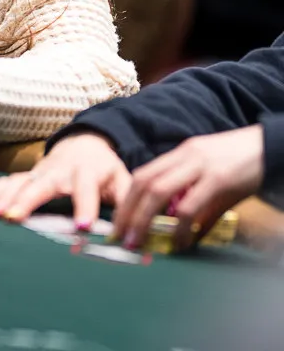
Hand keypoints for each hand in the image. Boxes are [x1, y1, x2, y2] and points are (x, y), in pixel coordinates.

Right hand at [0, 132, 129, 228]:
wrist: (86, 143)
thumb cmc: (105, 170)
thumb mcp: (124, 180)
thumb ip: (130, 202)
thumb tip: (139, 229)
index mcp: (88, 172)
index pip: (86, 189)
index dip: (85, 207)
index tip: (82, 228)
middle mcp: (60, 170)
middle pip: (42, 184)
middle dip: (26, 201)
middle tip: (12, 217)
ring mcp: (40, 171)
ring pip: (20, 181)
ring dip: (4, 196)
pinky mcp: (28, 174)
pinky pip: (8, 180)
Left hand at [113, 125, 263, 251]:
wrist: (275, 147)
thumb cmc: (246, 165)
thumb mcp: (215, 180)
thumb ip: (200, 203)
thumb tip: (189, 234)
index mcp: (180, 154)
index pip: (142, 174)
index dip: (126, 199)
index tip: (119, 222)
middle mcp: (185, 156)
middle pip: (143, 182)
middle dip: (127, 210)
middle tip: (120, 236)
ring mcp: (199, 166)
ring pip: (158, 191)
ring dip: (142, 218)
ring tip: (137, 241)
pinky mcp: (218, 178)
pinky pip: (190, 205)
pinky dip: (180, 226)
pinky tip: (179, 241)